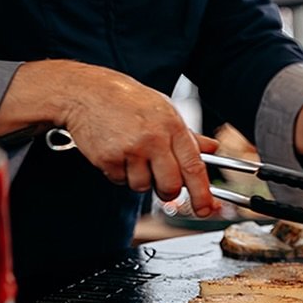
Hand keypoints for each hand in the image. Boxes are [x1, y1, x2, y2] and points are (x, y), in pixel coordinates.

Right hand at [63, 68, 222, 216]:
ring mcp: (131, 150)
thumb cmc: (129, 101)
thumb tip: (211, 149)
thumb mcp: (164, 110)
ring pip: (143, 187)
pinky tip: (118, 152)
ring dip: (139, 178)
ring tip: (133, 153)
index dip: (202, 192)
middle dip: (167, 191)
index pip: (193, 165)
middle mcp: (154, 138)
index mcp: (172, 125)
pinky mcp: (109, 159)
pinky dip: (120, 173)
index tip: (207, 209)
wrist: (90, 93)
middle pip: (170, 186)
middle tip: (161, 179)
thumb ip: (188, 135)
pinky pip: (121, 181)